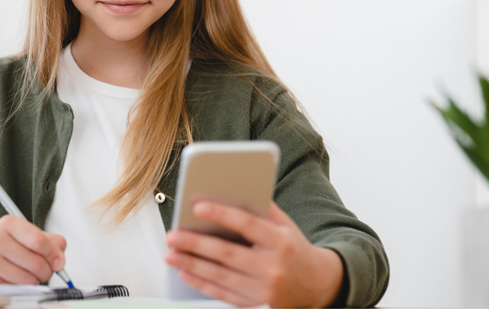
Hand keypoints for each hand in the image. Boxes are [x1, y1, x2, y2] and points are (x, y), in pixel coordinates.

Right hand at [0, 215, 66, 287]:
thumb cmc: (1, 249)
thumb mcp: (24, 237)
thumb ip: (49, 242)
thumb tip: (60, 258)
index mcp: (8, 224)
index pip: (40, 241)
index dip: (53, 255)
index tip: (56, 261)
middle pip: (36, 262)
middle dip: (46, 272)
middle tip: (43, 272)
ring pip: (28, 280)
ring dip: (34, 282)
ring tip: (26, 276)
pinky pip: (16, 291)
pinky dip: (20, 290)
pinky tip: (13, 281)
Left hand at [165, 201, 343, 307]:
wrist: (317, 285)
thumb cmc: (294, 249)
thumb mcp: (286, 225)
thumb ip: (262, 208)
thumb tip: (231, 190)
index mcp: (281, 242)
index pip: (248, 225)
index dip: (222, 215)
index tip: (197, 206)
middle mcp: (273, 267)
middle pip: (228, 254)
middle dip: (196, 244)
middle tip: (173, 236)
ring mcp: (264, 290)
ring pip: (221, 276)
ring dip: (192, 265)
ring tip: (171, 254)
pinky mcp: (256, 304)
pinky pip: (223, 294)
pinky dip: (201, 283)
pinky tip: (184, 273)